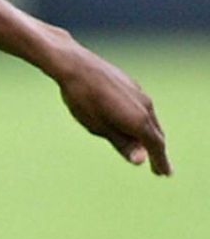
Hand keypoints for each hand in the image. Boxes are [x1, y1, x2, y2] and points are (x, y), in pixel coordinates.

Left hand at [48, 44, 169, 175]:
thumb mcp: (99, 127)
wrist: (74, 65)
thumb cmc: (83, 99)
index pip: (156, 146)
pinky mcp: (132, 86)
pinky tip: (137, 126)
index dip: (160, 161)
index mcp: (138, 120)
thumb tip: (140, 160)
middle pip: (156, 134)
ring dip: (151, 137)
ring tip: (149, 150)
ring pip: (150, 121)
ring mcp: (140, 94)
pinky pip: (143, 109)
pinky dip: (144, 123)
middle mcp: (145, 106)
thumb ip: (122, 143)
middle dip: (158, 152)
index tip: (163, 173)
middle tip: (160, 169)